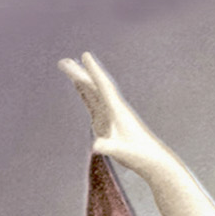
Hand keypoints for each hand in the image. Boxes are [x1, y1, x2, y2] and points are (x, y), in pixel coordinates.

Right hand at [58, 52, 161, 174]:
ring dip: (80, 79)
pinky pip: (93, 102)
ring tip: (67, 66)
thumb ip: (107, 147)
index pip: (103, 87)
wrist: (150, 159)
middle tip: (64, 61)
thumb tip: (95, 146)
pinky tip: (78, 85)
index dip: (94, 72)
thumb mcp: (120, 151)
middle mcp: (112, 108)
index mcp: (117, 110)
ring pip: (92, 92)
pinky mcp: (107, 121)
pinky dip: (84, 92)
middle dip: (79, 73)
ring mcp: (109, 114)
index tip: (85, 56)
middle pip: (93, 86)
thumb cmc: (137, 154)